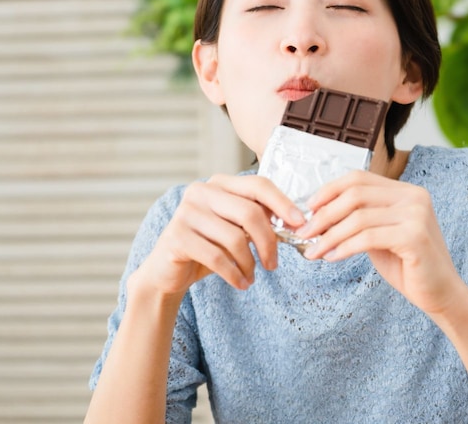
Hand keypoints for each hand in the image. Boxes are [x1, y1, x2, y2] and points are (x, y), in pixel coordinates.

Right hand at [132, 174, 304, 297]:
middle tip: (273, 264)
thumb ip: (257, 221)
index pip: (258, 185)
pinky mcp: (176, 237)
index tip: (300, 223)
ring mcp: (186, 212)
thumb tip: (295, 222)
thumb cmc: (208, 248)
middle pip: (250, 212)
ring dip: (250, 263)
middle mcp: (200, 191)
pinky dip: (235, 274)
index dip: (283, 203)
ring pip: (235, 238)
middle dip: (268, 242)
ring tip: (252, 276)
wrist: (167, 272)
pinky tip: (242, 284)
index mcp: (219, 183)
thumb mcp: (235, 230)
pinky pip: (217, 257)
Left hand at [297, 170, 467, 315]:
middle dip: (324, 214)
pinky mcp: (414, 237)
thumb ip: (358, 220)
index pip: (359, 178)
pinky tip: (331, 257)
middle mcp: (414, 197)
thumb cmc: (409, 266)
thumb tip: (318, 215)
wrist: (442, 295)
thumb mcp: (380, 236)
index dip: (329, 190)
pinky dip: (343, 247)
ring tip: (313, 250)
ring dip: (329, 235)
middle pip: (355, 194)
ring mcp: (417, 215)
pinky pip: (367, 238)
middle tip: (304, 232)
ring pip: (358, 217)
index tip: (309, 208)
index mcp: (406, 191)